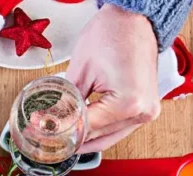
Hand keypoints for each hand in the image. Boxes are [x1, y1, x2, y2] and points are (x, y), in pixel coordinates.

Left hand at [65, 3, 160, 153]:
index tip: (44, 133)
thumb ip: (66, 102)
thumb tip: (50, 121)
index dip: (63, 131)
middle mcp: (143, 111)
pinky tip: (84, 131)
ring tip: (65, 138)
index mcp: (129, 103)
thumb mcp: (80, 70)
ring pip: (110, 137)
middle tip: (50, 139)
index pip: (88, 128)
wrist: (133, 19)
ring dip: (88, 138)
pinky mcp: (146, 108)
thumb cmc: (112, 34)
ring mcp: (148, 112)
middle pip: (99, 137)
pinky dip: (102, 130)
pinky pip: (120, 128)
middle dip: (74, 139)